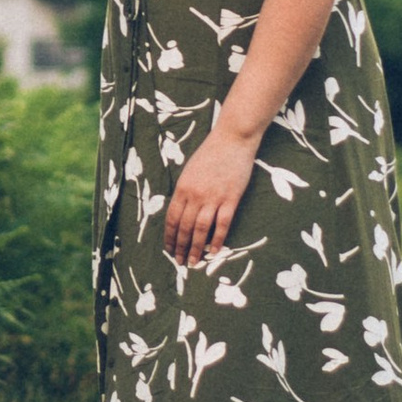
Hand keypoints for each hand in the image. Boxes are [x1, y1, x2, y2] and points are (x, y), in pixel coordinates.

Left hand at [165, 124, 258, 268]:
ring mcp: (213, 198)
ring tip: (194, 262)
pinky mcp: (231, 198)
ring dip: (196, 248)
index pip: (172, 218)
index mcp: (182, 188)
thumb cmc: (211, 153)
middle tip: (180, 262)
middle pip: (184, 227)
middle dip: (180, 247)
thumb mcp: (190, 171)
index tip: (169, 249)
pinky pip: (222, 224)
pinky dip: (218, 239)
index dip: (170, 237)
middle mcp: (195, 195)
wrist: (232, 140)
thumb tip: (181, 211)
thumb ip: (185, 191)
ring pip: (201, 229)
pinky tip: (214, 251)